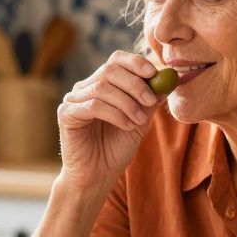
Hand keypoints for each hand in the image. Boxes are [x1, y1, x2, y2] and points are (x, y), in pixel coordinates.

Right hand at [56, 50, 161, 189]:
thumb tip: (169, 79)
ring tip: (138, 121)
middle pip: (110, 69)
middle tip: (150, 101)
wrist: (97, 176)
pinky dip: (115, 114)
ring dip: (126, 102)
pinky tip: (126, 126)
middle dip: (135, 84)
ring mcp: (73, 99)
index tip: (154, 73)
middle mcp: (85, 88)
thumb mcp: (140, 121)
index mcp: (102, 84)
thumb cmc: (116, 149)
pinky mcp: (66, 114)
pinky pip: (93, 105)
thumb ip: (150, 101)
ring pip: (102, 87)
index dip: (135, 63)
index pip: (116, 60)